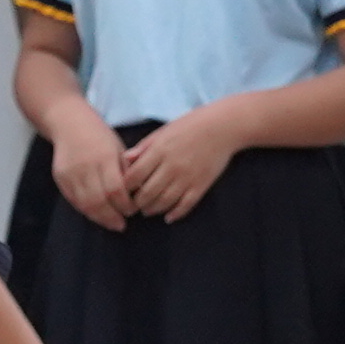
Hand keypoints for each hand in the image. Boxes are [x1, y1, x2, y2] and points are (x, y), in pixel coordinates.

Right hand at [49, 116, 142, 231]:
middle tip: (122, 224)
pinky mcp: (60, 179)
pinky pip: (74, 201)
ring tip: (111, 224)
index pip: (115, 189)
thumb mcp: (118, 147)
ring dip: (99, 218)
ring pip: (85, 204)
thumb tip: (137, 194)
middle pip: (99, 201)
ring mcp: (70, 174)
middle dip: (112, 217)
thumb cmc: (99, 135)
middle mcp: (86, 167)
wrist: (68, 124)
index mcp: (104, 157)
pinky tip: (96, 215)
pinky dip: (86, 211)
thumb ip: (125, 170)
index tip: (133, 210)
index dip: (125, 204)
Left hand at [114, 107, 238, 219]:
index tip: (123, 189)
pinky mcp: (201, 185)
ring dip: (153, 209)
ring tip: (148, 210)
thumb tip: (125, 160)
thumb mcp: (162, 132)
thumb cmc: (190, 126)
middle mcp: (171, 166)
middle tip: (134, 204)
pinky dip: (175, 214)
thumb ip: (143, 147)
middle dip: (137, 202)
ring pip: (164, 201)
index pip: (134, 175)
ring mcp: (187, 177)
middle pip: (147, 193)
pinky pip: (185, 205)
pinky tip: (168, 217)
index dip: (125, 186)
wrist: (222, 128)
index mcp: (159, 151)